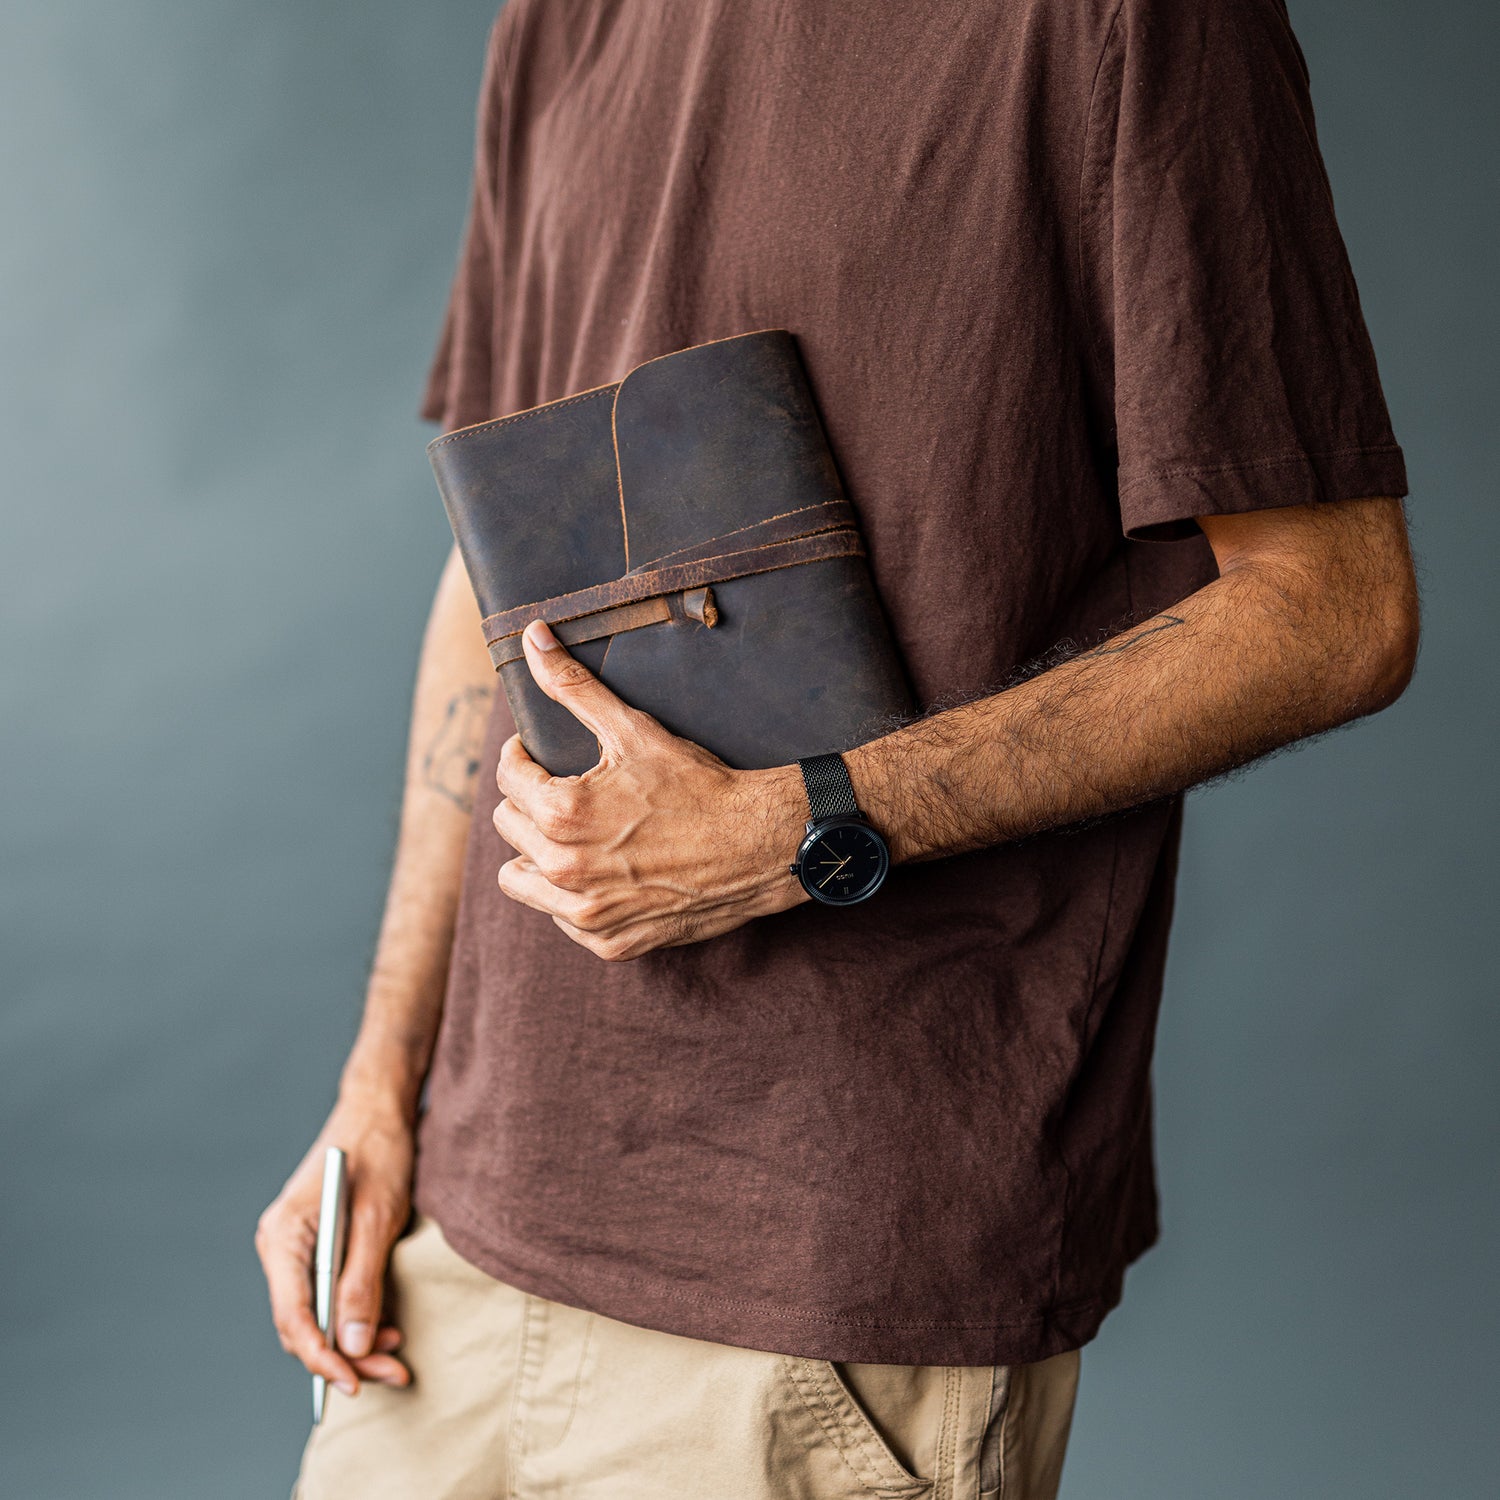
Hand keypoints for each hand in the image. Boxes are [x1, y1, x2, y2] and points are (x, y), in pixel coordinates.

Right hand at [254, 1097, 414, 1395]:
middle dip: (345, 1355)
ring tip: (394, 1356)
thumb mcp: (378, 1218)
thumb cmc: (378, 1152)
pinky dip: (352, 1317)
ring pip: (316, 1316)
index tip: (354, 1380)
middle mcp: (280, 1247)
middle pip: (303, 1324)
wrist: (378, 1108)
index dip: (322, 1356)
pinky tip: (382, 1328)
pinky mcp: (314, 1248)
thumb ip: (362, 1281)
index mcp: (284, 1237)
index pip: (294, 1316)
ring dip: (352, 1341)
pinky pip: (325, 1297)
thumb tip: (351, 1345)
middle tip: (392, 1372)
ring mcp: (294, 1249)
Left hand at [492, 618, 809, 959]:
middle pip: (507, 828)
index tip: (540, 754)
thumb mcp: (633, 729)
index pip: (507, 778)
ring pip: (520, 881)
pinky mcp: (612, 942)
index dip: (522, 757)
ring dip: (535, 854)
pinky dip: (571, 897)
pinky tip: (601, 872)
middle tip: (563, 789)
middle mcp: (566, 870)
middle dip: (527, 802)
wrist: (759, 843)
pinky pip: (561, 920)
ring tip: (570, 834)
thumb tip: (532, 638)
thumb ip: (572, 686)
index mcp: (562, 813)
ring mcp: (587, 913)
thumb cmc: (699, 783)